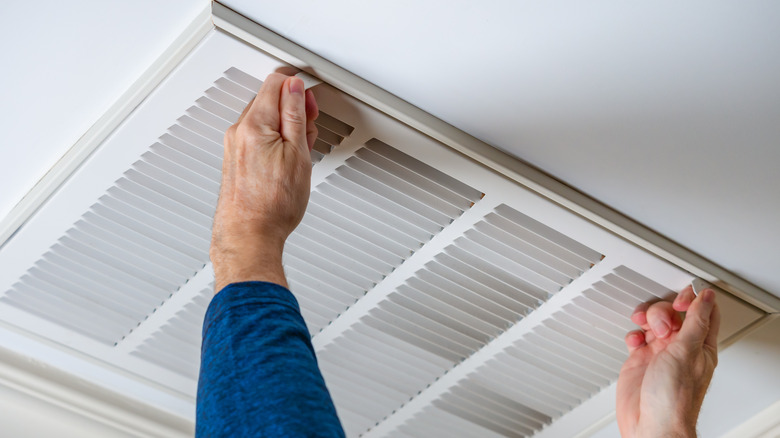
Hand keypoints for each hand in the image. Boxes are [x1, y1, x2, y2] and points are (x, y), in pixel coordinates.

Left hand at [210, 73, 318, 292]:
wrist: (250, 236)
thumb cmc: (273, 206)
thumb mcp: (297, 154)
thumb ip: (295, 114)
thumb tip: (295, 88)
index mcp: (254, 124)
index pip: (275, 83)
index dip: (299, 88)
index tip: (311, 102)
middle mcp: (239, 131)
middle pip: (268, 99)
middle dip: (293, 108)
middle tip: (309, 129)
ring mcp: (234, 146)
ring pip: (264, 119)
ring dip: (285, 126)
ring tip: (300, 151)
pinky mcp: (235, 160)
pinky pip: (257, 137)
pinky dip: (274, 141)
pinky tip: (286, 161)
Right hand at [616, 286, 719, 437]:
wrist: (651, 424)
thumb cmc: (673, 398)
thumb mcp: (687, 352)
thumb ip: (695, 322)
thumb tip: (705, 298)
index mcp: (700, 345)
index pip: (703, 312)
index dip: (692, 299)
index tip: (680, 300)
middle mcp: (680, 347)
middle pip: (673, 312)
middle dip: (664, 312)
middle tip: (662, 326)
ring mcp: (660, 353)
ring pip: (653, 321)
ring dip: (647, 320)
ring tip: (647, 333)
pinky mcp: (640, 360)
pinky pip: (636, 337)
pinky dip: (633, 335)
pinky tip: (635, 342)